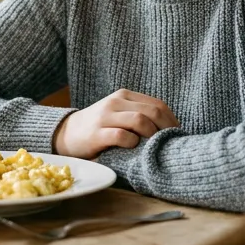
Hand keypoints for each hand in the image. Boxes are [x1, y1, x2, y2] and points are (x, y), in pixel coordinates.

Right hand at [53, 89, 178, 158]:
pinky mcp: (96, 133)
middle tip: (171, 144)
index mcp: (124, 96)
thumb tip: (170, 130)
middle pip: (152, 111)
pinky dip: (132, 143)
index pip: (157, 104)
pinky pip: (121, 136)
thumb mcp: (119, 114)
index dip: (172, 121)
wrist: (66, 133)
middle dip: (166, 128)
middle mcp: (116, 102)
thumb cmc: (99, 127)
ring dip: (152, 135)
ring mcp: (105, 117)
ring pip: (139, 120)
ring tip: (153, 147)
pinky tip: (133, 149)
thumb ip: (138, 115)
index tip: (178, 136)